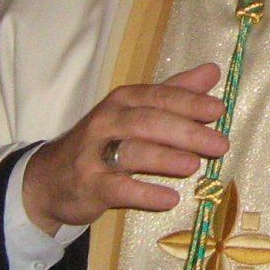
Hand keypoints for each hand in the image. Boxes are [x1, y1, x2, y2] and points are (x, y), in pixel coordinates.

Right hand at [20, 63, 226, 235]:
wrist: (50, 177)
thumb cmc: (104, 141)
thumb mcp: (135, 111)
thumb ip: (174, 92)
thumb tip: (213, 70)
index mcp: (123, 100)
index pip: (158, 96)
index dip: (188, 102)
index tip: (218, 109)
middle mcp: (107, 121)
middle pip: (148, 122)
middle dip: (185, 131)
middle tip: (219, 144)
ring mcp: (94, 154)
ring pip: (132, 152)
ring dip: (165, 158)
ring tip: (195, 165)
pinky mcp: (89, 185)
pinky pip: (118, 188)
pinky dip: (144, 193)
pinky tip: (170, 199)